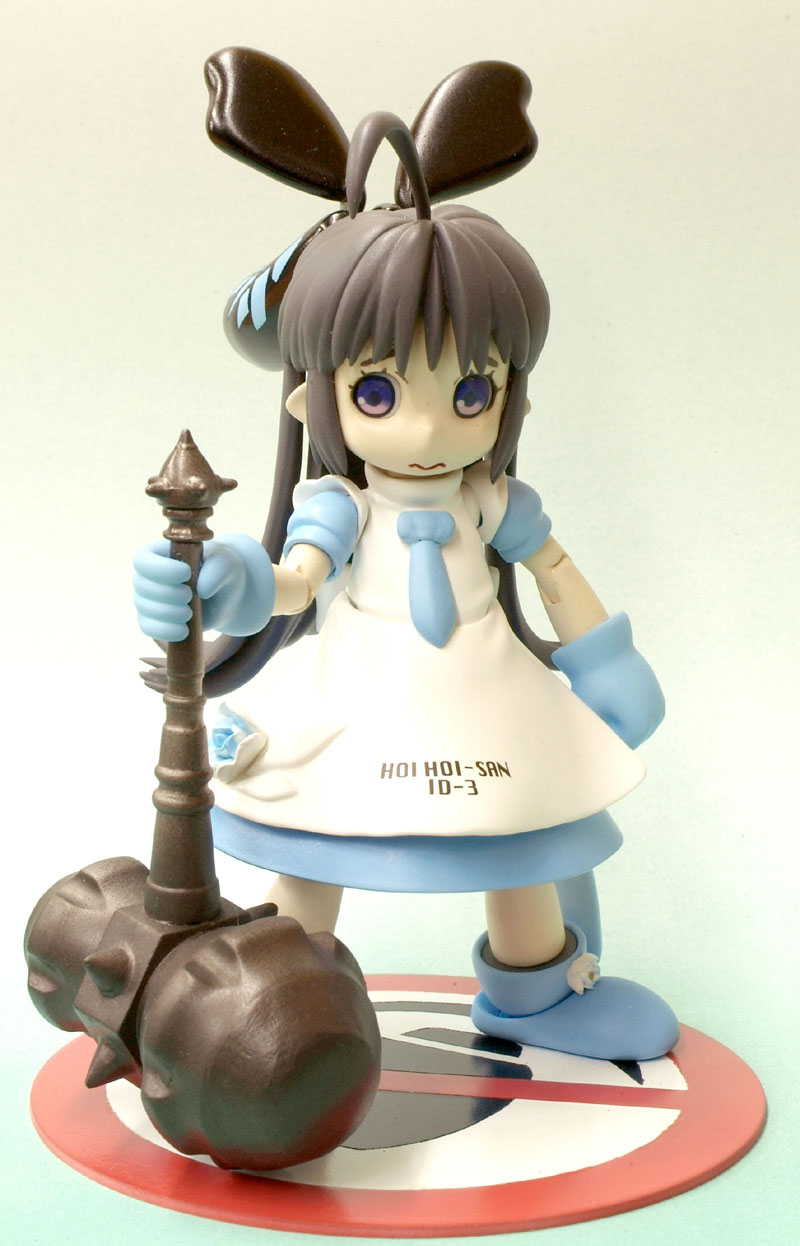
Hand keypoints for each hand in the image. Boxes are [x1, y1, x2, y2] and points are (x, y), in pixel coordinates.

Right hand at [133, 535, 274, 641]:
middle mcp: (146, 576)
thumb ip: (216, 570)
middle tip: (190, 596)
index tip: (186, 573)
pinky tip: (184, 632)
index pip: (143, 560)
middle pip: (142, 586)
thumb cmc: (220, 570)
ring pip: (145, 609)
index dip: (161, 569)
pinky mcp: (153, 620)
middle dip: (167, 594)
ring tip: (190, 614)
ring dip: (168, 614)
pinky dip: (165, 632)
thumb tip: (202, 591)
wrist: (224, 594)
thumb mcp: (226, 563)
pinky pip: (148, 628)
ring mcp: (146, 599)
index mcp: (157, 553)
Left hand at [552, 613, 665, 747]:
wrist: (605, 646)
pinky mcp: (655, 690)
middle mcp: (655, 716)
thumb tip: (593, 750)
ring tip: (603, 706)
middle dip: (614, 731)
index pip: (621, 746)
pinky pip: (641, 709)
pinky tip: (612, 698)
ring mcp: (658, 702)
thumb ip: (597, 734)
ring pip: (638, 723)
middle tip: (595, 718)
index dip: (604, 740)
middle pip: (632, 736)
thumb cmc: (593, 681)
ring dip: (622, 720)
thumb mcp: (590, 711)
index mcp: (640, 725)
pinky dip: (628, 708)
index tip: (591, 730)